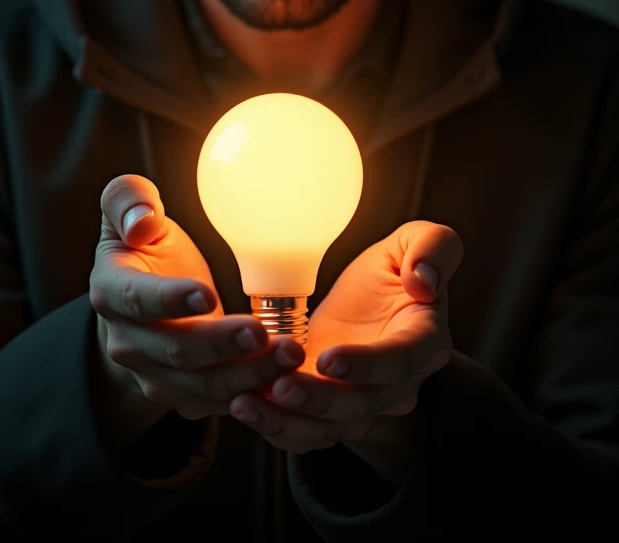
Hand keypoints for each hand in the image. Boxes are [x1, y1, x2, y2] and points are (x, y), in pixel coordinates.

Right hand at [89, 174, 304, 422]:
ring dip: (248, 374)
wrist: (138, 306)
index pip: (138, 300)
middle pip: (176, 351)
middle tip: (263, 331)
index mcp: (111, 291)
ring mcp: (153, 376)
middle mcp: (127, 342)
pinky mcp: (183, 396)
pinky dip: (252, 395)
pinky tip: (284, 381)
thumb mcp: (130, 211)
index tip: (208, 294)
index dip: (171, 300)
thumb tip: (143, 220)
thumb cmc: (145, 247)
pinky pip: (218, 403)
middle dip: (222, 344)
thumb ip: (128, 199)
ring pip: (202, 384)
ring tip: (289, 354)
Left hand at [229, 220, 462, 459]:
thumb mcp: (417, 242)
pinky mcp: (328, 415)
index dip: (366, 365)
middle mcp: (396, 386)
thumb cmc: (393, 273)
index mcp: (422, 341)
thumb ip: (434, 247)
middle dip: (319, 399)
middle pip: (360, 403)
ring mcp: (361, 406)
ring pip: (328, 427)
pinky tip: (243, 408)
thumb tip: (424, 281)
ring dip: (287, 421)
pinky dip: (274, 427)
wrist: (370, 310)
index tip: (329, 359)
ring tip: (247, 403)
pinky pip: (305, 434)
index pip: (400, 361)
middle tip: (280, 385)